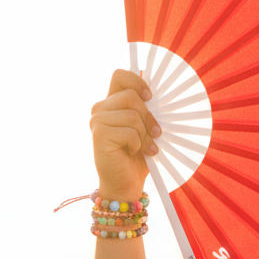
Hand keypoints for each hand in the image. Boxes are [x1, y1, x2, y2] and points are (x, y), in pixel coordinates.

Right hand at [89, 69, 161, 200]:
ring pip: (132, 114)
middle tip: (155, 134)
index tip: (150, 97)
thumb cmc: (139, 156)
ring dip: (145, 134)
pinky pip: (129, 131)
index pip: (120, 75)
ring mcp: (97, 121)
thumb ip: (147, 110)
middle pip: (130, 96)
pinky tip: (135, 152)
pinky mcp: (99, 135)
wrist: (127, 183)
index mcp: (112, 103)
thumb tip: (160, 95)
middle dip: (149, 117)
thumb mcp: (146, 129)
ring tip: (146, 147)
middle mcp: (101, 109)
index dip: (137, 82)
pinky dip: (138, 143)